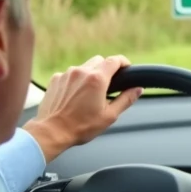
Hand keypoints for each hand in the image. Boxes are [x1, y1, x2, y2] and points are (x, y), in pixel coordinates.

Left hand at [23, 55, 143, 162]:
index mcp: (97, 79)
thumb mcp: (110, 116)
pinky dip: (76, 81)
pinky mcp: (56, 79)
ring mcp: (66, 74)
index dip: (123, 62)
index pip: (115, 60)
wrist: (52, 131)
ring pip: (84, 66)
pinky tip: (75, 96)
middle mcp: (81, 72)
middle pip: (100, 60)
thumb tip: (138, 89)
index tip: (126, 68)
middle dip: (106, 69)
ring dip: (90, 75)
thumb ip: (126, 99)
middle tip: (108, 85)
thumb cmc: (81, 127)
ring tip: (89, 93)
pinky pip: (70, 74)